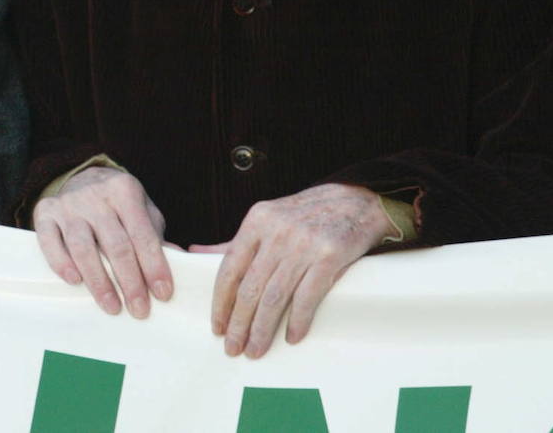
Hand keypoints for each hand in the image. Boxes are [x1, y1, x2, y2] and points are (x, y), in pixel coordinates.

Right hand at [32, 166, 173, 317]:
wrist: (82, 178)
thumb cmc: (118, 205)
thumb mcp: (143, 211)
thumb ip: (156, 237)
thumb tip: (178, 266)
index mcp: (125, 190)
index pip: (143, 234)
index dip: (154, 266)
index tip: (162, 294)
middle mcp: (95, 195)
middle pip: (115, 245)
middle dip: (130, 281)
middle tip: (139, 309)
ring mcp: (68, 204)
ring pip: (83, 247)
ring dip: (99, 281)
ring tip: (112, 306)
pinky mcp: (45, 212)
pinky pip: (49, 241)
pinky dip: (61, 262)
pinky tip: (75, 281)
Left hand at [189, 183, 392, 358]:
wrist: (355, 202)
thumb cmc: (305, 215)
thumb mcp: (266, 220)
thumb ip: (234, 242)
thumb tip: (197, 254)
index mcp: (256, 221)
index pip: (229, 268)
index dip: (220, 302)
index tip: (217, 327)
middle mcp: (277, 232)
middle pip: (250, 288)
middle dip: (238, 323)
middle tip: (233, 348)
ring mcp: (303, 244)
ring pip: (275, 296)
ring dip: (263, 329)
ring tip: (256, 349)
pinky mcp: (329, 257)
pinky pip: (307, 296)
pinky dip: (297, 321)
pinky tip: (291, 337)